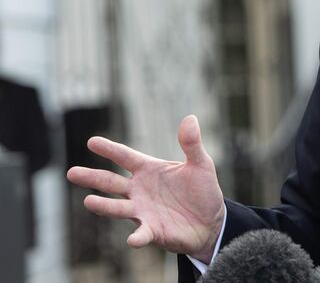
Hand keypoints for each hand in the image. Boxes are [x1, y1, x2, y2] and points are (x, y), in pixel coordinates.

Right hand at [66, 115, 224, 262]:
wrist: (211, 221)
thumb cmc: (202, 190)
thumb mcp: (201, 164)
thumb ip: (192, 144)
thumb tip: (190, 118)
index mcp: (149, 170)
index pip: (125, 157)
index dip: (110, 149)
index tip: (92, 141)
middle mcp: (139, 190)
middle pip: (111, 182)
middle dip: (92, 177)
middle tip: (71, 172)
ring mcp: (142, 211)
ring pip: (118, 208)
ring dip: (104, 206)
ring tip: (89, 201)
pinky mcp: (152, 230)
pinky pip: (141, 234)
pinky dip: (137, 236)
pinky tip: (132, 239)